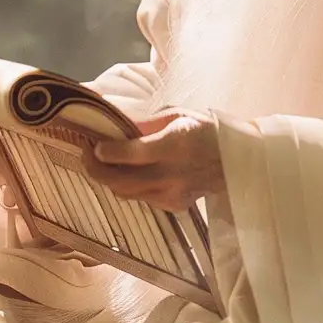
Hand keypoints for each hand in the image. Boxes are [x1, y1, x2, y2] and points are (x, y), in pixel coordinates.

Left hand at [70, 110, 223, 209]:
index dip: (108, 153)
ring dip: (109, 180)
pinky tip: (129, 173)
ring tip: (100, 163)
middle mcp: (172, 174)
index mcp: (175, 144)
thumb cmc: (206, 129)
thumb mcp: (180, 114)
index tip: (92, 145)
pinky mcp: (172, 207)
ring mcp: (171, 195)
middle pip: (121, 181)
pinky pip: (141, 198)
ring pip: (127, 194)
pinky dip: (129, 187)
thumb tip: (119, 126)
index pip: (133, 154)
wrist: (236, 161)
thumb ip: (148, 123)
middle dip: (96, 170)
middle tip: (86, 155)